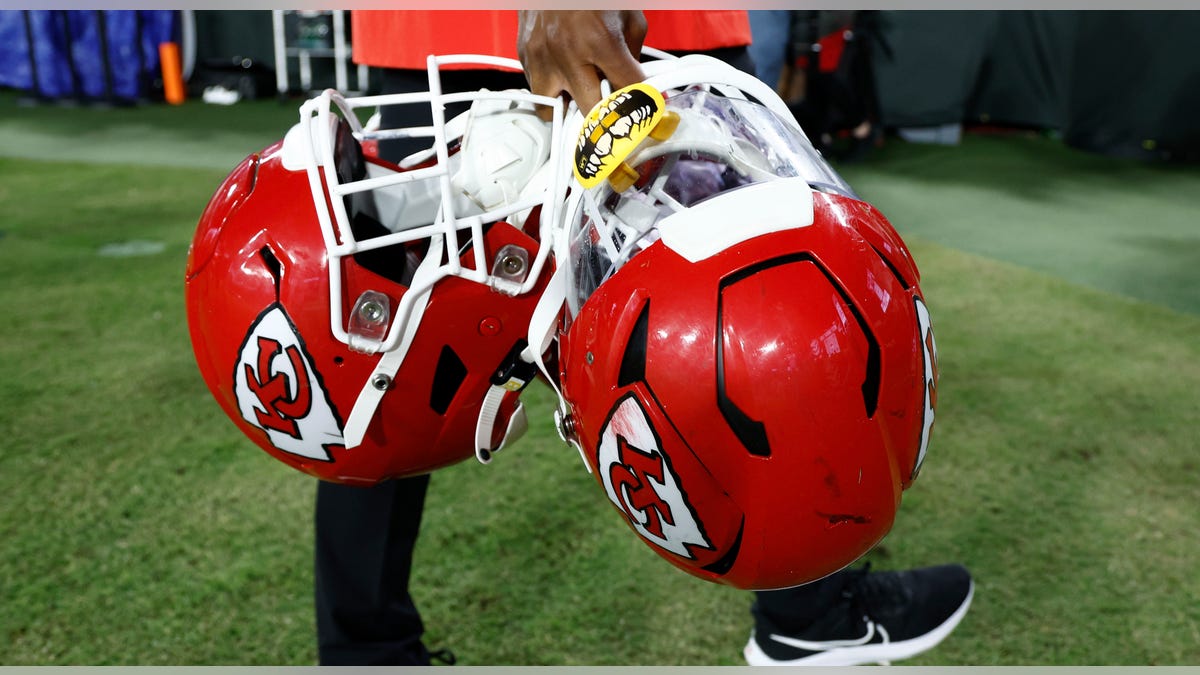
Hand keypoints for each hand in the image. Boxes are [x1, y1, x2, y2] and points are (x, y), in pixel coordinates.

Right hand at [517, 10, 646, 114]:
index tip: (641, 110)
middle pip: (591, 113)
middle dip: (604, 115)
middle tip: (611, 110)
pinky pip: (538, 91)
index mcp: (601, 41)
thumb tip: (637, 85)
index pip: (628, 92)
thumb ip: (634, 55)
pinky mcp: (526, 57)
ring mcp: (543, 58)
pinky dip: (553, 90)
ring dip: (570, 109)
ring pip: (555, 111)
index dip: (639, 103)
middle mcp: (569, 53)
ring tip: (581, 96)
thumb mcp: (628, 16)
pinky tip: (564, 76)